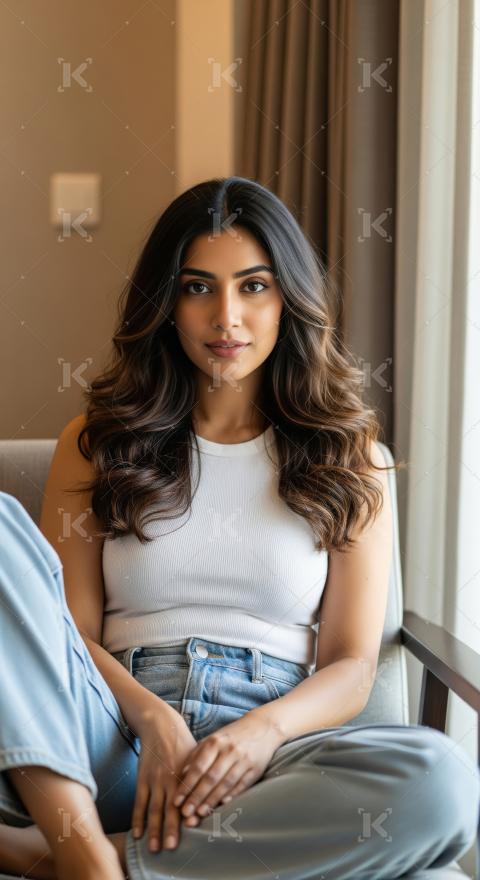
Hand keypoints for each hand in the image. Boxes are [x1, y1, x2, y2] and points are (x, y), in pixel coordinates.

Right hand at [131, 703, 197, 853]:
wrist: (161, 725)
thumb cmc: (184, 744)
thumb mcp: (199, 757)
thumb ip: (206, 777)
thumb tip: (223, 796)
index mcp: (189, 773)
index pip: (192, 796)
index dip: (191, 813)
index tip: (193, 831)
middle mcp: (172, 778)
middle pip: (172, 806)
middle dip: (172, 827)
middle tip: (172, 847)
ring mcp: (155, 779)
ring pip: (154, 808)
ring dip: (154, 829)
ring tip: (155, 848)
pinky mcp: (143, 778)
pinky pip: (139, 802)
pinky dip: (138, 818)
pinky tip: (138, 833)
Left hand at [172, 711, 282, 820]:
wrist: (263, 726)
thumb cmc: (232, 736)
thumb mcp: (213, 739)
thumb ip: (197, 755)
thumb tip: (181, 774)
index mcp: (215, 742)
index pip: (198, 767)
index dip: (187, 785)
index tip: (176, 800)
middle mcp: (229, 750)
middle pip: (211, 777)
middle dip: (197, 797)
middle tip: (186, 813)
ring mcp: (243, 760)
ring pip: (225, 783)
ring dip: (212, 800)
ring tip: (200, 813)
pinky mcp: (256, 769)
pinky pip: (242, 785)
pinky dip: (232, 796)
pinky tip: (222, 805)